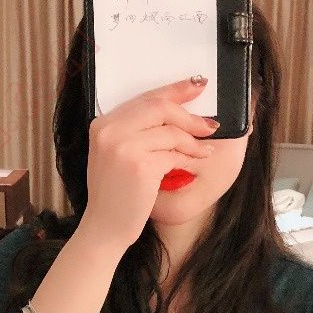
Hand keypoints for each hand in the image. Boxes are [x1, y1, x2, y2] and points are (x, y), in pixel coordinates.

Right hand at [83, 75, 220, 249]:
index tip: (197, 85)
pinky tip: (195, 162)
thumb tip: (175, 113)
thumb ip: (135, 132)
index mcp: (102, 124)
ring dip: (193, 141)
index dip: (174, 90)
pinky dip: (188, 158)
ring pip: (171, 132)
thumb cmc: (116, 196)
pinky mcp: (140, 165)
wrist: (105, 227)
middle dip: (189, 115)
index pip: (144, 98)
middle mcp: (110, 131)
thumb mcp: (116, 157)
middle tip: (210, 124)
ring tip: (205, 150)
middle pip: (159, 107)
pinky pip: (173, 154)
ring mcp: (123, 147)